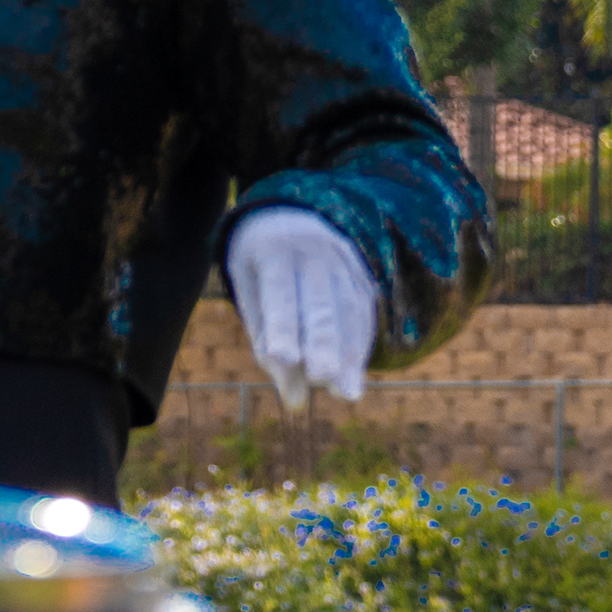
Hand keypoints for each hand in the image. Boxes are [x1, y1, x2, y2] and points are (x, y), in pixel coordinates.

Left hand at [228, 207, 376, 414]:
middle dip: (322, 343)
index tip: (283, 359)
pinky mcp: (361, 272)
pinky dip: (360, 344)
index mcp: (274, 251)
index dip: (282, 326)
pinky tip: (354, 373)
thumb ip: (266, 339)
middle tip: (322, 381)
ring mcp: (342, 259)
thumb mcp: (247, 289)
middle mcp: (313, 250)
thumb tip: (294, 399)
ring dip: (349, 353)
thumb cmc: (258, 263)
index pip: (279, 293)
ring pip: (349, 309)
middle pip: (321, 302)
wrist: (286, 213)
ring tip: (345, 393)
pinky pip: (364, 310)